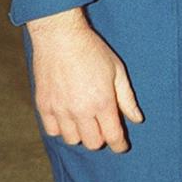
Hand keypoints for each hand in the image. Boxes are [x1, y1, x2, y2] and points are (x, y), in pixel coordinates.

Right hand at [26, 7, 142, 151]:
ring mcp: (60, 109)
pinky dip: (61, 128)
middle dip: (101, 137)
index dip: (120, 145)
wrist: (59, 36)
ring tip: (84, 119)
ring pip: (72, 139)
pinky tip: (67, 116)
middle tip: (102, 125)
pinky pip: (52, 131)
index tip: (121, 145)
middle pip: (93, 143)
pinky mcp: (43, 105)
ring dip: (81, 133)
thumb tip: (137, 119)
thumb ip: (127, 98)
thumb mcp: (116, 70)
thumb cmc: (91, 49)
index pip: (113, 137)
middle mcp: (81, 110)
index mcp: (102, 101)